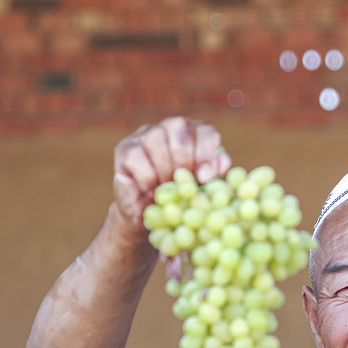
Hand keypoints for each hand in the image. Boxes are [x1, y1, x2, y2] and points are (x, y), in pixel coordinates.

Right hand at [111, 116, 232, 232]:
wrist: (149, 220)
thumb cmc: (180, 204)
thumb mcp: (201, 194)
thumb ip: (214, 178)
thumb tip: (224, 161)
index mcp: (195, 137)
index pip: (205, 131)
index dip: (207, 153)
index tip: (205, 178)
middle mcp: (169, 129)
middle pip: (179, 127)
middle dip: (184, 160)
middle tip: (183, 185)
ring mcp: (144, 136)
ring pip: (155, 138)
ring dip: (164, 170)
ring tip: (167, 191)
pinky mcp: (124, 149)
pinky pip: (136, 156)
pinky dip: (147, 178)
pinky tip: (151, 191)